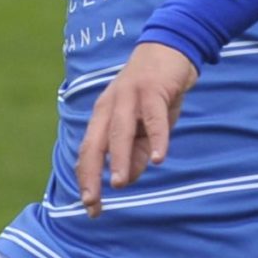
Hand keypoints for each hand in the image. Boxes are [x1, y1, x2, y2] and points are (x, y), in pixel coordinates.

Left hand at [77, 41, 196, 213]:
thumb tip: (126, 179)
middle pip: (95, 144)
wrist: (170, 49)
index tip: (90, 207)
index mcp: (102, 117)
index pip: (89, 153)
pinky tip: (160, 158)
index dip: (87, 180)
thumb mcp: (144, 128)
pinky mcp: (153, 90)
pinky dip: (157, 138)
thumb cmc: (154, 94)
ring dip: (118, 158)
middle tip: (92, 202)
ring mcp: (129, 97)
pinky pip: (154, 118)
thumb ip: (135, 152)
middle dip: (91, 174)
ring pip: (120, 132)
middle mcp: (109, 107)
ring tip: (119, 184)